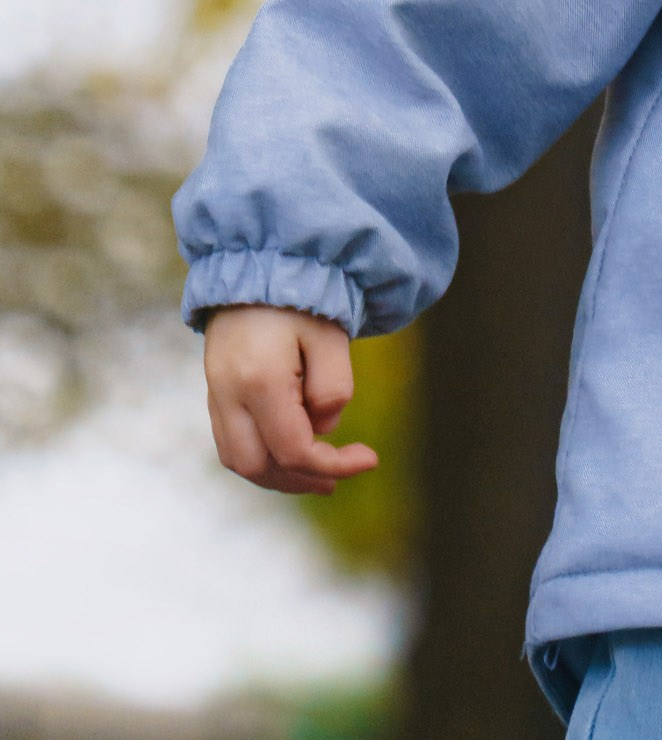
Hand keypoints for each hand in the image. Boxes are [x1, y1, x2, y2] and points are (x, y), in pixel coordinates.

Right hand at [204, 304, 379, 496]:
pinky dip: (261, 454)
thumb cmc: (301, 296)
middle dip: (299, 479)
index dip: (333, 464)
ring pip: (238, 460)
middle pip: (256, 466)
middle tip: (336, 477)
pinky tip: (290, 449)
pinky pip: (230, 441)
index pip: (294, 449)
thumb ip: (332, 389)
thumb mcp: (331, 336)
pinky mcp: (214, 389)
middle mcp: (227, 394)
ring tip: (316, 472)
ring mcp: (215, 393)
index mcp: (259, 381)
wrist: (257, 261)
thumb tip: (322, 432)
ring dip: (277, 473)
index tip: (369, 458)